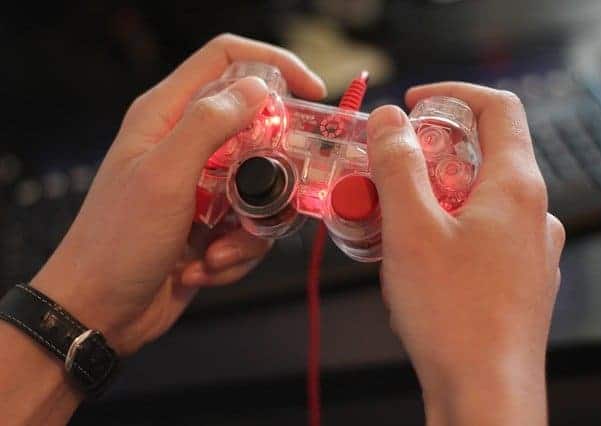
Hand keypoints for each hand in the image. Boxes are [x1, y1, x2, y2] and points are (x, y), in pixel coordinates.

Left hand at [30, 34, 326, 355]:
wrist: (99, 311)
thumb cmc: (116, 243)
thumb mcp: (164, 176)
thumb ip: (209, 125)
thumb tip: (258, 89)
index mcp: (166, 116)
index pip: (227, 61)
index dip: (274, 64)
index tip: (311, 91)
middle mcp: (186, 144)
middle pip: (257, 129)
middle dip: (273, 170)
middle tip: (271, 196)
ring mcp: (202, 186)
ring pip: (262, 187)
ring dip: (248, 229)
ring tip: (213, 252)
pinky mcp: (211, 222)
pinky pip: (250, 227)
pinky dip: (235, 253)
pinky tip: (202, 268)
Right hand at [366, 84, 563, 424]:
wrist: (485, 392)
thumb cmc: (454, 316)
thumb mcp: (410, 228)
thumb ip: (398, 165)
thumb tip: (390, 122)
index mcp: (516, 187)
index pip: (498, 108)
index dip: (452, 95)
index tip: (414, 106)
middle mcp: (534, 213)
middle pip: (483, 154)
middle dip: (428, 155)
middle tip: (387, 173)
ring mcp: (530, 248)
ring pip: (478, 198)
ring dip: (433, 196)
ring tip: (392, 221)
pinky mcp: (518, 277)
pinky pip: (481, 234)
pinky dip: (447, 228)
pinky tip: (416, 258)